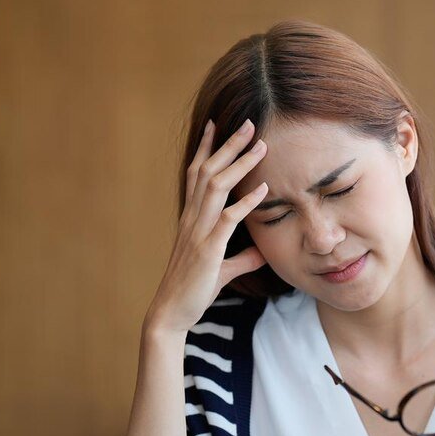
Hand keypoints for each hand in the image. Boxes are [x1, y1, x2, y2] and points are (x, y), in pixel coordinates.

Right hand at [144, 119, 270, 337]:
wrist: (172, 314)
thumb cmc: (193, 291)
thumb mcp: (221, 269)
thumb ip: (242, 258)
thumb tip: (261, 252)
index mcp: (191, 220)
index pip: (196, 175)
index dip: (205, 148)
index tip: (215, 124)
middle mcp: (191, 220)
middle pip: (208, 172)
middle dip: (227, 145)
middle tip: (246, 121)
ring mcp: (198, 233)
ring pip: (216, 188)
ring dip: (239, 164)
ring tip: (260, 145)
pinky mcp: (208, 251)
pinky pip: (227, 220)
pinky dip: (246, 203)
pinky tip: (262, 190)